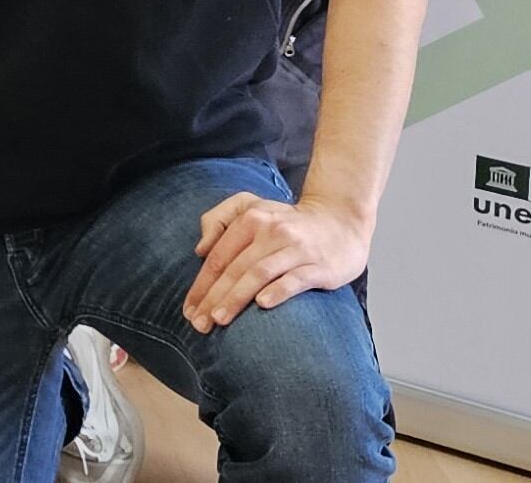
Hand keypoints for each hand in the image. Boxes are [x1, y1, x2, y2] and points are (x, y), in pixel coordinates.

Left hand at [185, 188, 373, 329]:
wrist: (341, 221)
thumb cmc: (289, 222)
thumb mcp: (252, 207)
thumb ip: (220, 219)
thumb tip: (200, 249)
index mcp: (252, 217)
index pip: (219, 256)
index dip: (201, 284)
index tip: (189, 310)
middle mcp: (273, 230)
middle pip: (235, 268)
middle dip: (213, 297)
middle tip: (198, 323)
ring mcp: (297, 248)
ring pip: (260, 273)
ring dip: (236, 297)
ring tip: (219, 319)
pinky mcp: (320, 266)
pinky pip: (296, 279)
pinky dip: (278, 290)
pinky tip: (263, 304)